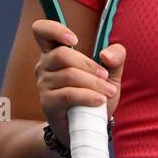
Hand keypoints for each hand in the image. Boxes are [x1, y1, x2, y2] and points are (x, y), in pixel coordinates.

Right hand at [31, 19, 125, 147]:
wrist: (88, 127)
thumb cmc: (96, 96)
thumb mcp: (110, 75)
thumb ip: (115, 58)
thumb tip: (106, 54)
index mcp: (55, 53)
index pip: (41, 31)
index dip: (54, 29)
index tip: (75, 40)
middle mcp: (44, 66)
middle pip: (62, 54)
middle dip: (89, 65)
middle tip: (106, 77)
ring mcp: (44, 85)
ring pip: (69, 75)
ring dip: (94, 84)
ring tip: (109, 93)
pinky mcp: (48, 103)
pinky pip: (68, 95)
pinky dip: (88, 96)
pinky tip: (100, 101)